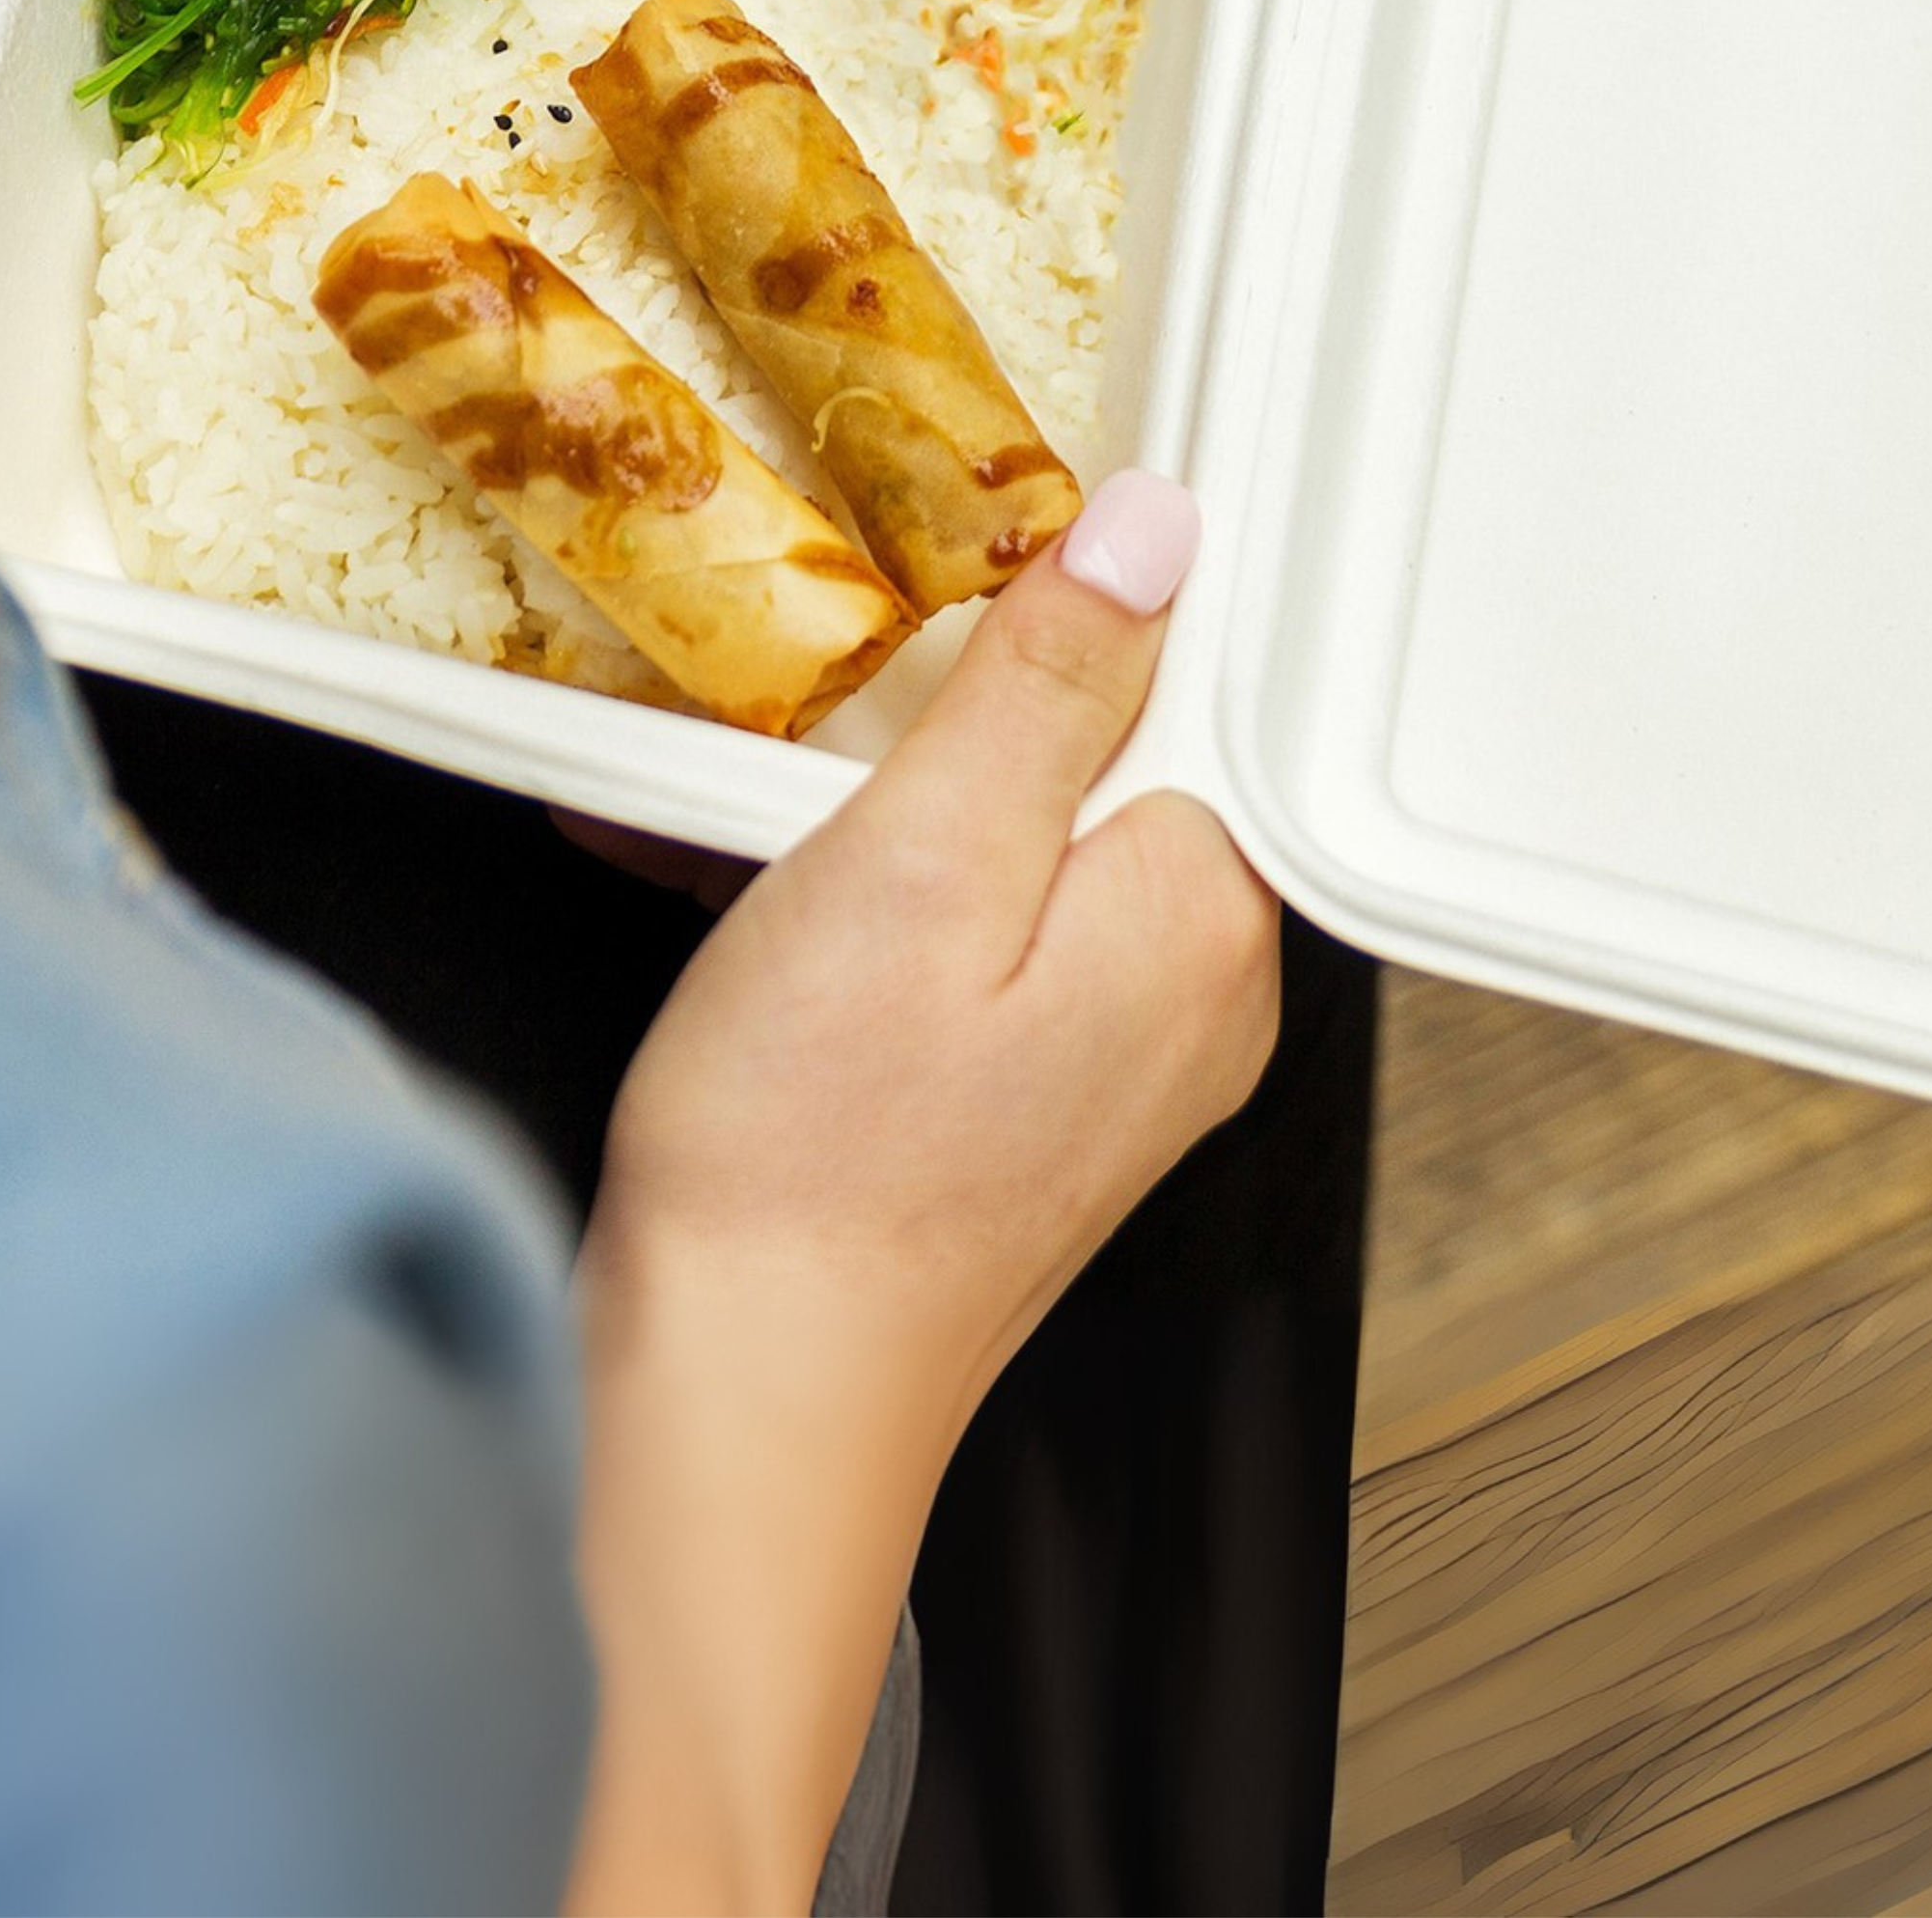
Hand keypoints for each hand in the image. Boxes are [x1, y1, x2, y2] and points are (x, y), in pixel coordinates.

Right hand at [566, 473, 1279, 1915]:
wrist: (734, 1402)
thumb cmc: (810, 1158)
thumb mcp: (919, 863)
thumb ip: (1050, 687)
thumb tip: (1156, 530)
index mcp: (1202, 915)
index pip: (1191, 679)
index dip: (1059, 614)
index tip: (939, 609)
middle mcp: (1193, 989)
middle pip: (1101, 753)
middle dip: (943, 715)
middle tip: (813, 728)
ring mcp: (1113, 1054)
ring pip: (1011, 836)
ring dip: (870, 801)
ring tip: (742, 812)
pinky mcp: (1024, 1097)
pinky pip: (963, 931)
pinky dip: (851, 893)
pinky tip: (728, 882)